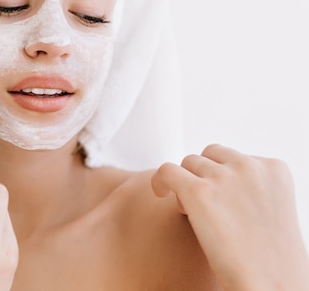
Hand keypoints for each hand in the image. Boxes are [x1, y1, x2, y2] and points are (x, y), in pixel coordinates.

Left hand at [151, 144, 308, 290]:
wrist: (269, 285)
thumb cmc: (269, 259)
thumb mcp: (270, 210)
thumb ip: (248, 189)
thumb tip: (216, 182)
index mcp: (274, 168)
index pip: (235, 158)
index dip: (223, 178)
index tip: (223, 201)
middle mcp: (249, 166)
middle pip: (209, 155)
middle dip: (203, 176)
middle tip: (205, 206)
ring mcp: (223, 177)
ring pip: (188, 163)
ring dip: (186, 183)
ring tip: (193, 213)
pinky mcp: (198, 191)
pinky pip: (167, 171)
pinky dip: (160, 180)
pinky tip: (159, 194)